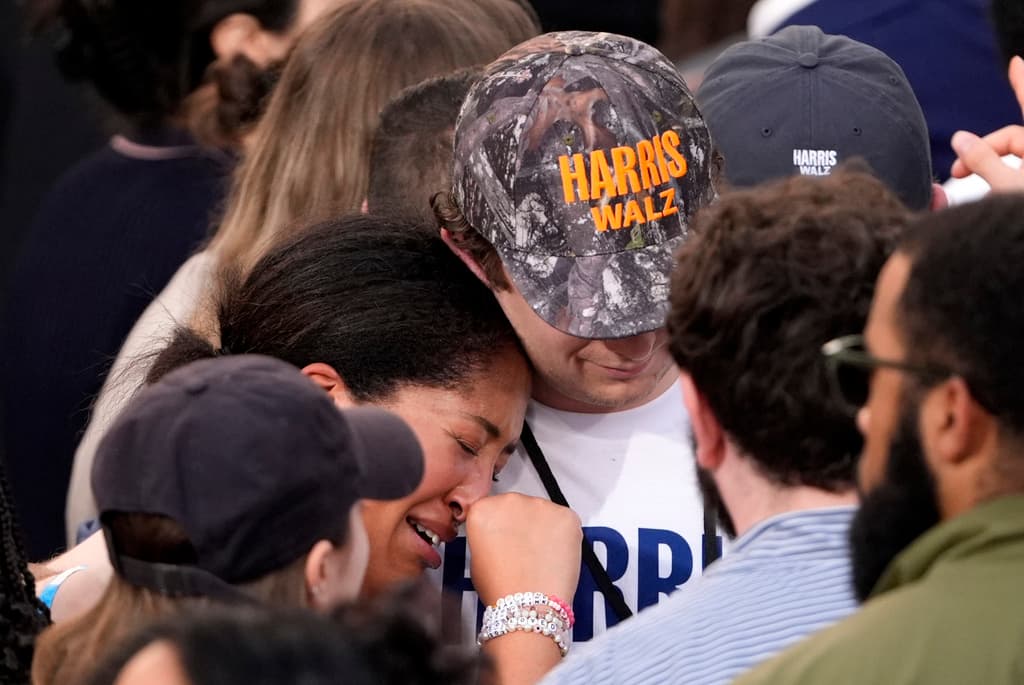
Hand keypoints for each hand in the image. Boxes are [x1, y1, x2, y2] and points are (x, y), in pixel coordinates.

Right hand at [466, 493, 581, 606]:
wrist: (529, 605)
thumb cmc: (502, 589)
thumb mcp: (477, 558)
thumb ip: (488, 537)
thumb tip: (500, 536)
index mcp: (484, 510)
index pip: (491, 507)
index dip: (499, 526)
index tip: (503, 537)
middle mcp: (510, 501)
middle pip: (518, 506)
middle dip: (521, 524)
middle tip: (523, 550)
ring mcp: (540, 506)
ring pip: (542, 513)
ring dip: (543, 528)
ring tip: (540, 556)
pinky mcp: (566, 515)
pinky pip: (565, 520)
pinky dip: (563, 535)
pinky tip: (555, 554)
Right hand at [950, 56, 1023, 190]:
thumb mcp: (1006, 186)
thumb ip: (982, 160)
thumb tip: (959, 139)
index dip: (1022, 82)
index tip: (1016, 62)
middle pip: (1010, 140)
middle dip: (980, 154)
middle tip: (956, 175)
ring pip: (1011, 162)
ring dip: (989, 174)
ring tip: (978, 199)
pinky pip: (1016, 178)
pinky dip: (999, 186)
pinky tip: (989, 203)